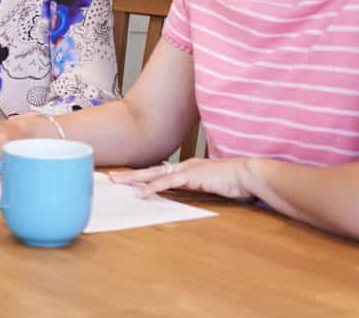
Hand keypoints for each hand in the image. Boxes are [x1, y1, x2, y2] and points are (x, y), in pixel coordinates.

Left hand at [108, 158, 256, 200]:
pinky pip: (168, 182)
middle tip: (111, 177)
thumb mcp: (209, 184)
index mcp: (186, 168)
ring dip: (134, 178)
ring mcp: (187, 169)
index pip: (158, 171)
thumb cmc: (233, 181)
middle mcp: (183, 166)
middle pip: (150, 170)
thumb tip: (183, 190)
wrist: (248, 174)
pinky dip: (154, 187)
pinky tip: (142, 193)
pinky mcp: (192, 176)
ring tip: (118, 182)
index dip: (141, 175)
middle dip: (130, 174)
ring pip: (154, 174)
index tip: (126, 178)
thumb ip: (195, 186)